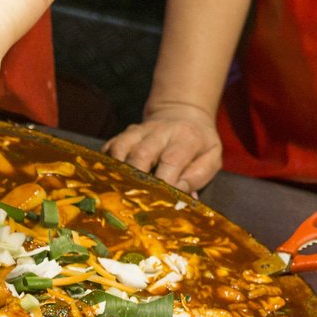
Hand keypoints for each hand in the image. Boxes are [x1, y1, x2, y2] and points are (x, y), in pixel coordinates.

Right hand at [103, 102, 221, 193]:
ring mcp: (138, 131)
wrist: (182, 113)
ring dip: (117, 172)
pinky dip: (106, 165)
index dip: (164, 183)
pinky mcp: (122, 135)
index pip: (172, 160)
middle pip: (141, 154)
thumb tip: (180, 197)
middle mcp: (159, 132)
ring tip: (118, 192)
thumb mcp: (211, 158)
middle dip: (136, 180)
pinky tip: (109, 180)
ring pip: (120, 149)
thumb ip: (197, 177)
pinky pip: (108, 148)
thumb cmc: (197, 144)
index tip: (161, 202)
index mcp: (185, 138)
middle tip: (135, 201)